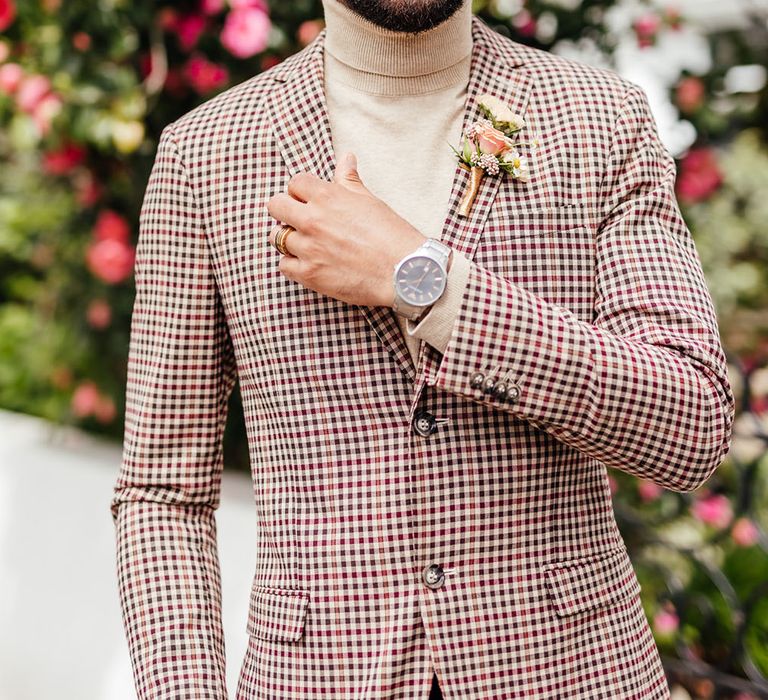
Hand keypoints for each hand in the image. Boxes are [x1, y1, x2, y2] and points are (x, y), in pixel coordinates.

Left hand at [267, 152, 427, 307]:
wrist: (404, 272)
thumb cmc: (392, 235)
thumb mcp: (370, 201)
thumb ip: (350, 180)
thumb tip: (346, 158)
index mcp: (328, 197)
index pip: (295, 182)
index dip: (301, 191)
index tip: (308, 200)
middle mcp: (313, 220)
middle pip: (276, 205)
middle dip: (285, 209)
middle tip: (299, 219)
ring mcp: (309, 248)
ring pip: (277, 237)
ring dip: (289, 238)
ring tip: (306, 244)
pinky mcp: (309, 274)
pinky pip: (284, 265)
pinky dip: (292, 264)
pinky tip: (308, 263)